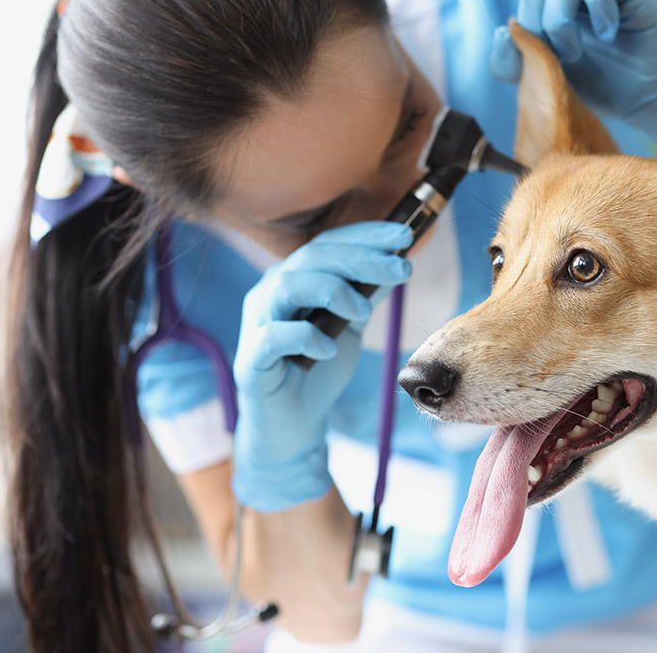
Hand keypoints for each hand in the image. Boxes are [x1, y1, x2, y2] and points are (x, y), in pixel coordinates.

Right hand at [231, 221, 412, 511]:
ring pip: (287, 285)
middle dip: (362, 259)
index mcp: (295, 278)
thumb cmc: (318, 367)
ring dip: (332, 290)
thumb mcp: (350, 324)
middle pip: (313, 258)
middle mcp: (272, 292)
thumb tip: (395, 262)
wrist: (294, 422)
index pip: (329, 243)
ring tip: (361, 312)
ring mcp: (257, 323)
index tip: (405, 234)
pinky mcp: (252, 359)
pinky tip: (328, 349)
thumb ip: (364, 294)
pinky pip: (273, 337)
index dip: (366, 235)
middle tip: (402, 268)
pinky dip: (304, 337)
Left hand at [453, 0, 656, 151]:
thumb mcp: (551, 78)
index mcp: (550, 1)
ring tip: (572, 52)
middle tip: (553, 53)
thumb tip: (503, 33)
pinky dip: (595, 9)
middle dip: (533, 19)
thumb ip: (519, 62)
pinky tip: (606, 33)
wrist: (655, 101)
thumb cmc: (606, 84)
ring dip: (558, 18)